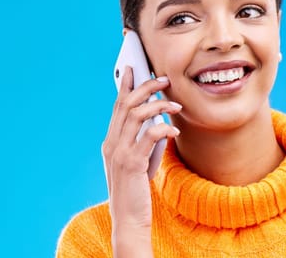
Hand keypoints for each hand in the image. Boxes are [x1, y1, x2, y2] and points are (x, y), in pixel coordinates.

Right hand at [101, 66, 181, 256]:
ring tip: (175, 104)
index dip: (124, 85)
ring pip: (136, 115)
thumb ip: (141, 142)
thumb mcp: (136, 161)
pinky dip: (162, 128)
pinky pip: (148, 136)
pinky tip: (174, 131)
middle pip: (126, 105)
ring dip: (158, 105)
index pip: (117, 107)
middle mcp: (111, 144)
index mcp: (110, 142)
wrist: (128, 218)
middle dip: (145, 87)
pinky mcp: (132, 163)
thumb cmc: (135, 191)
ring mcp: (119, 153)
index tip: (133, 68)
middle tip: (163, 79)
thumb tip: (158, 122)